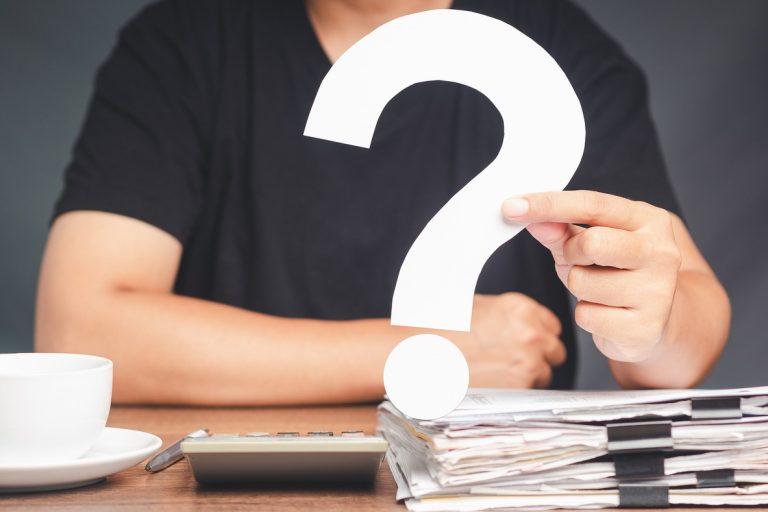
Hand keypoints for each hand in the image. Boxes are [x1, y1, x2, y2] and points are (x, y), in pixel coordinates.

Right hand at [452, 292, 565, 387]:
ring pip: (545, 373)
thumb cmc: (445, 330)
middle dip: (540, 357)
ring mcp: (530, 359)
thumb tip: (519, 325)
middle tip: (516, 361)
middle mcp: (531, 332)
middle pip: (555, 350)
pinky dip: (516, 390)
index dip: (540, 337)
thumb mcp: (480, 307)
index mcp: (521, 308)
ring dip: (529, 375)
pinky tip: (494, 383)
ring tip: (500, 374)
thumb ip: (508, 315)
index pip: (553, 326)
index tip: (530, 344)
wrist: (427, 354)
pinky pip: (530, 390)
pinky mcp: (522, 384)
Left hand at [502, 190, 681, 362]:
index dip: (548, 204)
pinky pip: (587, 316)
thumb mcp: (587, 245)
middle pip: (592, 243)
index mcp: (650, 221)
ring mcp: (658, 292)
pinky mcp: (646, 328)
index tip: (511, 206)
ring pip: (582, 282)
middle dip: (571, 253)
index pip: (592, 204)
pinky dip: (585, 314)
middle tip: (579, 261)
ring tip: (597, 289)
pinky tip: (605, 313)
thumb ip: (559, 230)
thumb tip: (533, 219)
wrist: (655, 322)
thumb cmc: (615, 274)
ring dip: (577, 286)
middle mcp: (661, 252)